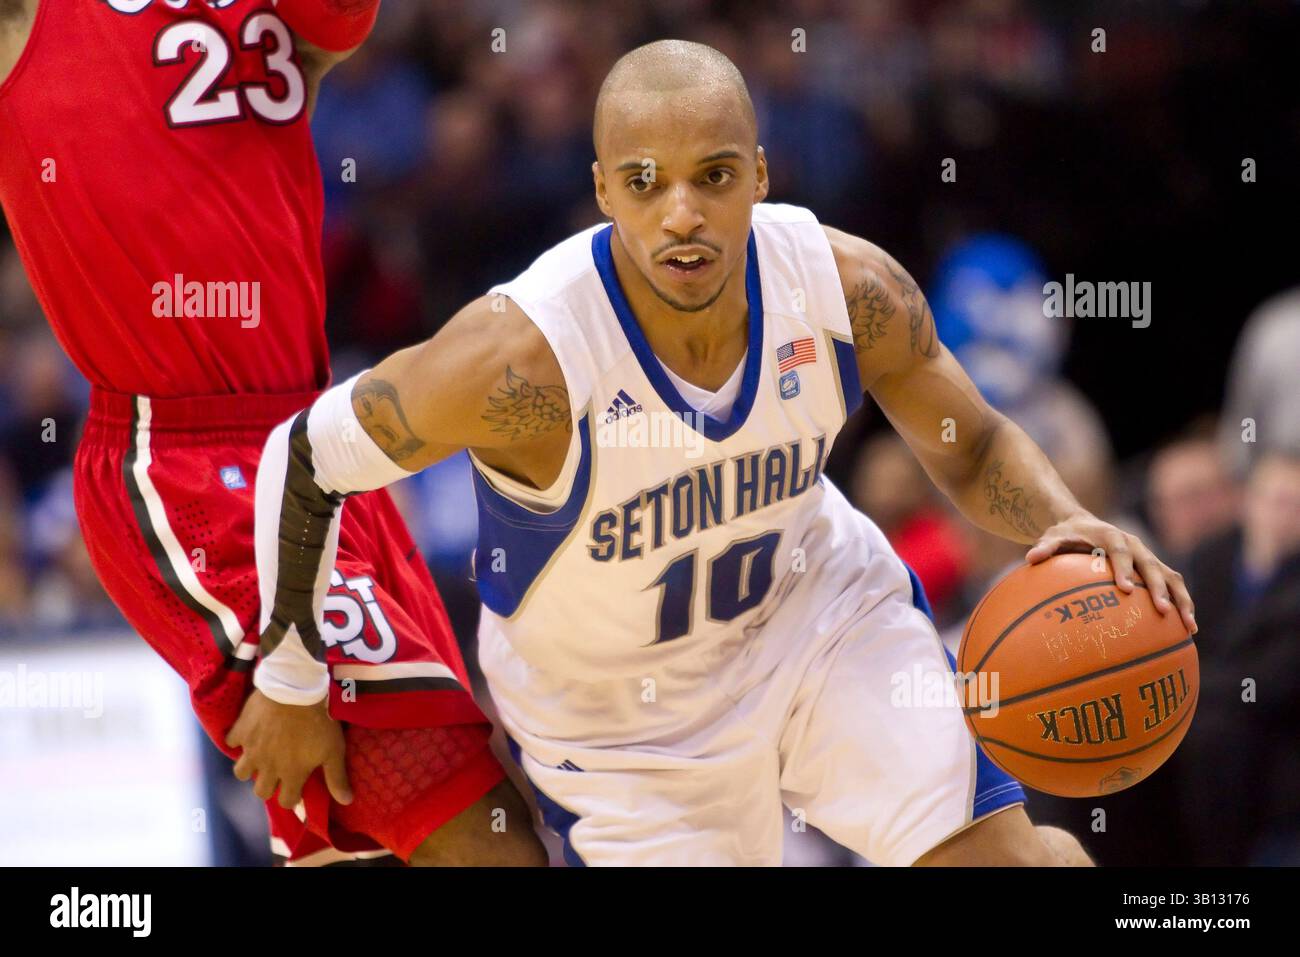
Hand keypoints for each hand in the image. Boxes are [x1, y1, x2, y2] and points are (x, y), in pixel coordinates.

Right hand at [225, 689, 352, 808]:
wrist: (296, 690)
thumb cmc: (319, 722)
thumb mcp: (333, 750)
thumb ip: (336, 777)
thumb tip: (346, 801)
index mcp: (291, 774)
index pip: (287, 802)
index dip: (292, 798)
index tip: (296, 787)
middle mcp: (268, 767)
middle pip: (261, 792)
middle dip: (269, 786)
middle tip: (277, 772)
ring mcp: (251, 750)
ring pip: (241, 773)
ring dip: (250, 768)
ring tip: (260, 757)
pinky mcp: (240, 731)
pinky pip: (230, 743)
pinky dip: (238, 741)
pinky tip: (248, 734)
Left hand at [1025, 511, 1196, 634]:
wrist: (1082, 524)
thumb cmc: (1066, 535)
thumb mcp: (1052, 537)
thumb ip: (1045, 547)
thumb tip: (1030, 558)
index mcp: (1110, 535)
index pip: (1118, 551)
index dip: (1124, 568)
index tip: (1125, 589)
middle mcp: (1134, 544)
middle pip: (1151, 565)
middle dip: (1159, 588)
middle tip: (1162, 611)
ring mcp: (1147, 556)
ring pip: (1170, 576)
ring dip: (1181, 600)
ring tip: (1189, 627)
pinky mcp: (1154, 567)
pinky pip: (1172, 585)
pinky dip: (1182, 604)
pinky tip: (1187, 631)